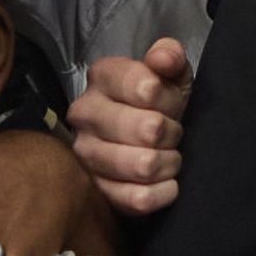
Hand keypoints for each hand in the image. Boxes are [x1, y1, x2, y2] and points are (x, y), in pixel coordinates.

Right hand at [65, 40, 190, 219]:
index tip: (169, 104)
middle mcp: (84, 114)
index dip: (169, 99)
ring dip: (168, 163)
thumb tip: (164, 58)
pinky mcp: (95, 192)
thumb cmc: (157, 104)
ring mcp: (84, 155)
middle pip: (148, 129)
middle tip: (171, 134)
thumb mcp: (170, 74)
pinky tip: (166, 183)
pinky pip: (139, 199)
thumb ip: (170, 56)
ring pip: (144, 165)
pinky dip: (163, 193)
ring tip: (168, 157)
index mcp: (102, 77)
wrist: (142, 143)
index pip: (146, 86)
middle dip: (171, 132)